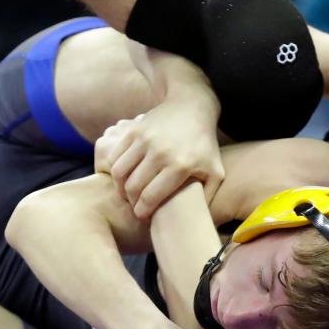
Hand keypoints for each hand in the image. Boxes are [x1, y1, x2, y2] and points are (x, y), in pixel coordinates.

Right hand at [94, 102, 223, 219]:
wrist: (192, 108)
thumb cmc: (204, 145)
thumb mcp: (215, 171)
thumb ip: (208, 197)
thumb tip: (195, 220)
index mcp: (180, 166)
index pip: (151, 197)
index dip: (142, 212)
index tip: (142, 217)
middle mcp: (161, 152)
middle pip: (133, 187)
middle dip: (131, 203)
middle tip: (134, 207)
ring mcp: (145, 140)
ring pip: (119, 173)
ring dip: (120, 188)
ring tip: (126, 193)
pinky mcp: (134, 130)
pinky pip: (115, 157)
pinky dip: (114, 170)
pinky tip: (123, 176)